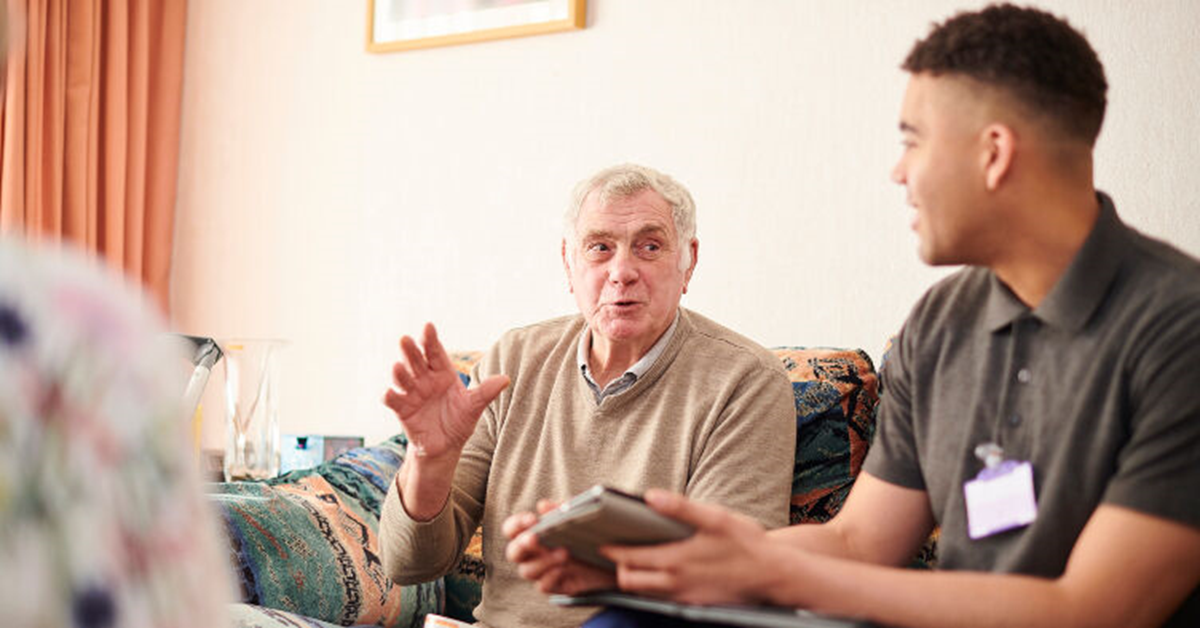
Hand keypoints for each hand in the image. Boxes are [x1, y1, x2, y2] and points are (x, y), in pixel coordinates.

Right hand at [383, 322, 508, 460]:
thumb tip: (506, 379)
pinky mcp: (402, 410)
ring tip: (397, 366)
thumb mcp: (473, 407)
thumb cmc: (458, 421)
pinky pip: (394, 401)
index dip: (431, 340)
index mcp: (443, 374)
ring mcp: (412, 393)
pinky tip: (389, 393)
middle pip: (416, 361)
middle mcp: (425, 380)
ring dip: (399, 373)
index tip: (428, 326)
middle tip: (405, 339)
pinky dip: (390, 396)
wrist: (444, 447)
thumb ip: (486, 392)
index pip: (435, 353)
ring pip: (403, 378)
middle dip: (410, 350)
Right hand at [504, 499, 616, 594]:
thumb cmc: (585, 534)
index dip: (516, 524)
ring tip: (564, 553)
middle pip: (514, 552)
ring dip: (543, 561)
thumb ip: (559, 510)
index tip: (531, 519)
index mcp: (531, 534)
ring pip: (527, 570)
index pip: (512, 529)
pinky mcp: (554, 586)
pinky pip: (543, 586)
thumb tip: (543, 505)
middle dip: (523, 544)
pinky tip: (563, 569)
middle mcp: (531, 554)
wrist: (610, 558)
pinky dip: (551, 577)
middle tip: (535, 537)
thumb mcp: (575, 518)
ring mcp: (541, 571)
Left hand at [601, 490, 777, 605]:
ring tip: (633, 560)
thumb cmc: (747, 544)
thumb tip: (650, 497)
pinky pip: (662, 598)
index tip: (600, 541)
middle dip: (617, 567)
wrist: (774, 576)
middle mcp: (675, 583)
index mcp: (675, 560)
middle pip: (629, 581)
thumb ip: (680, 508)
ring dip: (634, 577)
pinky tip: (661, 571)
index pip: (629, 558)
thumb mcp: (715, 518)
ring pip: (644, 592)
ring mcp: (684, 597)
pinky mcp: (694, 605)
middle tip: (614, 551)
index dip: (611, 550)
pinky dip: (653, 586)